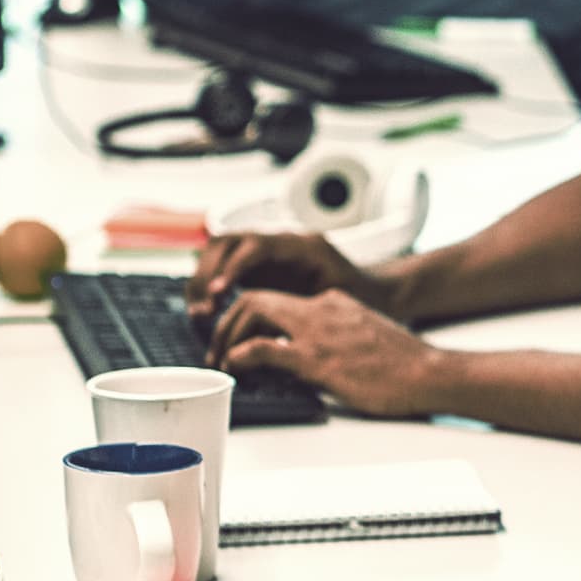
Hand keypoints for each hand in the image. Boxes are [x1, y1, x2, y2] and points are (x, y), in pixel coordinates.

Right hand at [187, 230, 394, 322]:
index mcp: (303, 247)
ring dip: (205, 279)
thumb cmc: (367, 299)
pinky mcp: (262, 268)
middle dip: (208, 272)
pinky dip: (212, 286)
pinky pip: (226, 268)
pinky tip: (208, 311)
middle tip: (203, 309)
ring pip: (222, 253)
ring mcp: (269, 254)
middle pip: (228, 242)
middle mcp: (281, 244)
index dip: (234, 268)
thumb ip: (316, 312)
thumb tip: (284, 337)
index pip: (257, 246)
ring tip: (201, 313)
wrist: (379, 292)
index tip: (219, 293)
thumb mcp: (346, 303)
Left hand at [203, 288, 446, 417]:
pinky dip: (240, 355)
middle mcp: (321, 308)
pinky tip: (236, 368)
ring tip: (220, 359)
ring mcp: (317, 331)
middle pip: (256, 297)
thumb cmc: (403, 366)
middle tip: (217, 347)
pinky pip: (262, 348)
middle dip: (227, 320)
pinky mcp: (316, 359)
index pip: (279, 298)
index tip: (239, 335)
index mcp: (333, 302)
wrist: (428, 373)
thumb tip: (307, 357)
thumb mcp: (363, 338)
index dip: (250, 316)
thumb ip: (334, 339)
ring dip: (226, 334)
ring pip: (252, 311)